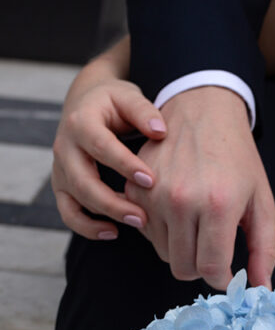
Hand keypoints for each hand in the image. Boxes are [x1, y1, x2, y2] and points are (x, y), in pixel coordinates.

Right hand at [52, 77, 166, 239]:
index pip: (100, 146)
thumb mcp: (128, 97)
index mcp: (80, 122)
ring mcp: (60, 169)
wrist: (86, 103)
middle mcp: (64, 147)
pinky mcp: (62, 186)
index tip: (150, 180)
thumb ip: (144, 112)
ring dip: (106, 215)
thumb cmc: (113, 102)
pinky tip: (114, 231)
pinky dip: (87, 227)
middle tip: (143, 216)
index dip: (124, 165)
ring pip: (76, 200)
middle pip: (83, 181)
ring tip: (138, 223)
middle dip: (113, 202)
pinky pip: (69, 213)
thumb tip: (160, 132)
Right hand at [125, 86, 274, 289]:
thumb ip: (265, 249)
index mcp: (218, 205)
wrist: (203, 110)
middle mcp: (181, 201)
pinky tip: (178, 208)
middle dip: (201, 267)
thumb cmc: (238, 158)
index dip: (222, 279)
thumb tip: (262, 290)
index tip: (229, 273)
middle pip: (183, 267)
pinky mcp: (134, 188)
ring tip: (198, 222)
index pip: (211, 268)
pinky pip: (146, 232)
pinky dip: (162, 230)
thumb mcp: (261, 202)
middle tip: (214, 248)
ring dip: (182, 248)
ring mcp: (153, 194)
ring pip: (164, 253)